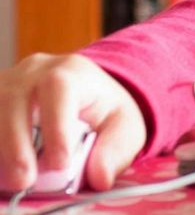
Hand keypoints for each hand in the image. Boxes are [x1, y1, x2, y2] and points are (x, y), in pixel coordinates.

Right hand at [0, 53, 145, 192]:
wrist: (83, 93)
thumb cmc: (103, 109)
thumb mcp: (124, 125)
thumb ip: (115, 149)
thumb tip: (100, 177)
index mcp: (71, 72)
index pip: (58, 88)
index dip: (56, 126)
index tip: (59, 163)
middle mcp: (33, 72)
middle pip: (14, 100)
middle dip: (17, 144)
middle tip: (25, 179)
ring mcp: (6, 83)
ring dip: (0, 146)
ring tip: (12, 179)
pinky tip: (1, 166)